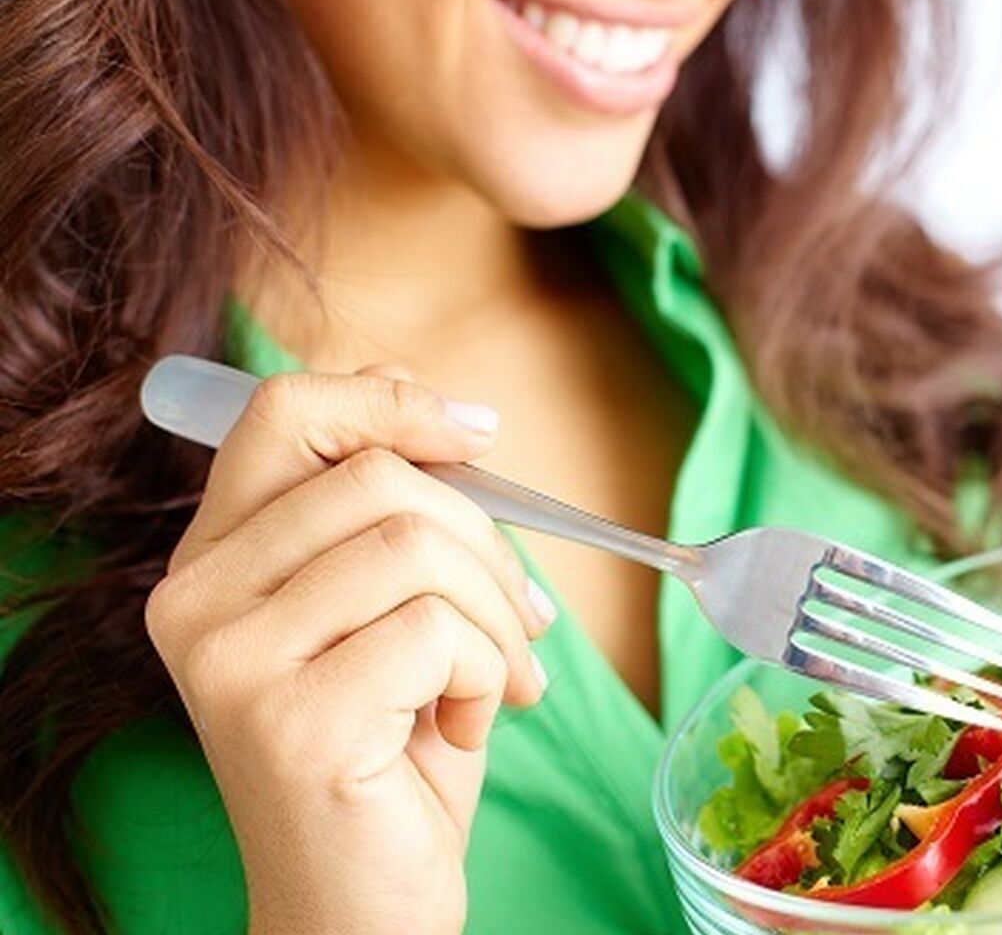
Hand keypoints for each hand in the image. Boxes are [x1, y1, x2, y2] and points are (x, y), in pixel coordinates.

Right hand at [145, 367, 554, 934]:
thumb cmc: (393, 754)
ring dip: (496, 617)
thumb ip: (393, 516)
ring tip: (496, 683)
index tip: (478, 434)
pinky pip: (439, 632)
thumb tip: (445, 407)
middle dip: (486, 540)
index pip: (285, 413)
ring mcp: (233, 660)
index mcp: (215, 562)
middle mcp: (196, 602)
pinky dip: (488, 675)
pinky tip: (466, 728)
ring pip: (416, 546)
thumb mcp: (393, 614)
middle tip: (520, 619)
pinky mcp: (290, 719)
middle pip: (377, 475)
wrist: (363, 905)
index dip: (393, 401)